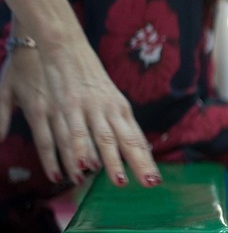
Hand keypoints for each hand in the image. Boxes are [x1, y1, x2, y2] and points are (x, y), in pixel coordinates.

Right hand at [0, 37, 159, 187]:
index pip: (136, 138)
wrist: (67, 48)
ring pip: (103, 139)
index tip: (155, 178)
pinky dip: (79, 150)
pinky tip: (83, 166)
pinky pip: (75, 133)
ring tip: (119, 182)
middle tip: (149, 183)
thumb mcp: (110, 99)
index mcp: (121, 108)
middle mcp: (109, 109)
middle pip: (126, 140)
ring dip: (111, 161)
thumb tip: (133, 147)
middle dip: (137, 163)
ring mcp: (90, 108)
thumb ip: (119, 123)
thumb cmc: (90, 79)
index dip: (145, 159)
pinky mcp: (68, 106)